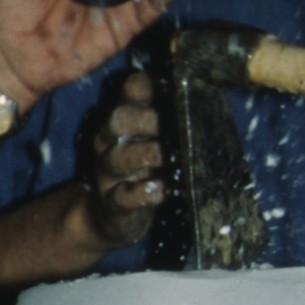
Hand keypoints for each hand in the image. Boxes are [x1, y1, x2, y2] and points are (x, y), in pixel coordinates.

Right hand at [81, 68, 163, 249]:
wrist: (110, 218)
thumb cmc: (140, 171)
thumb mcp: (149, 140)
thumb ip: (165, 116)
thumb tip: (196, 88)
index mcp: (122, 121)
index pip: (130, 92)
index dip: (144, 87)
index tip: (170, 87)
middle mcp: (110, 142)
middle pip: (117, 121)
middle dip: (143, 120)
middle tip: (171, 125)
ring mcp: (108, 174)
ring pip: (117, 157)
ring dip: (144, 155)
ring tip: (167, 156)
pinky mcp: (114, 204)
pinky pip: (123, 196)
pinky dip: (143, 193)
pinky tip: (160, 189)